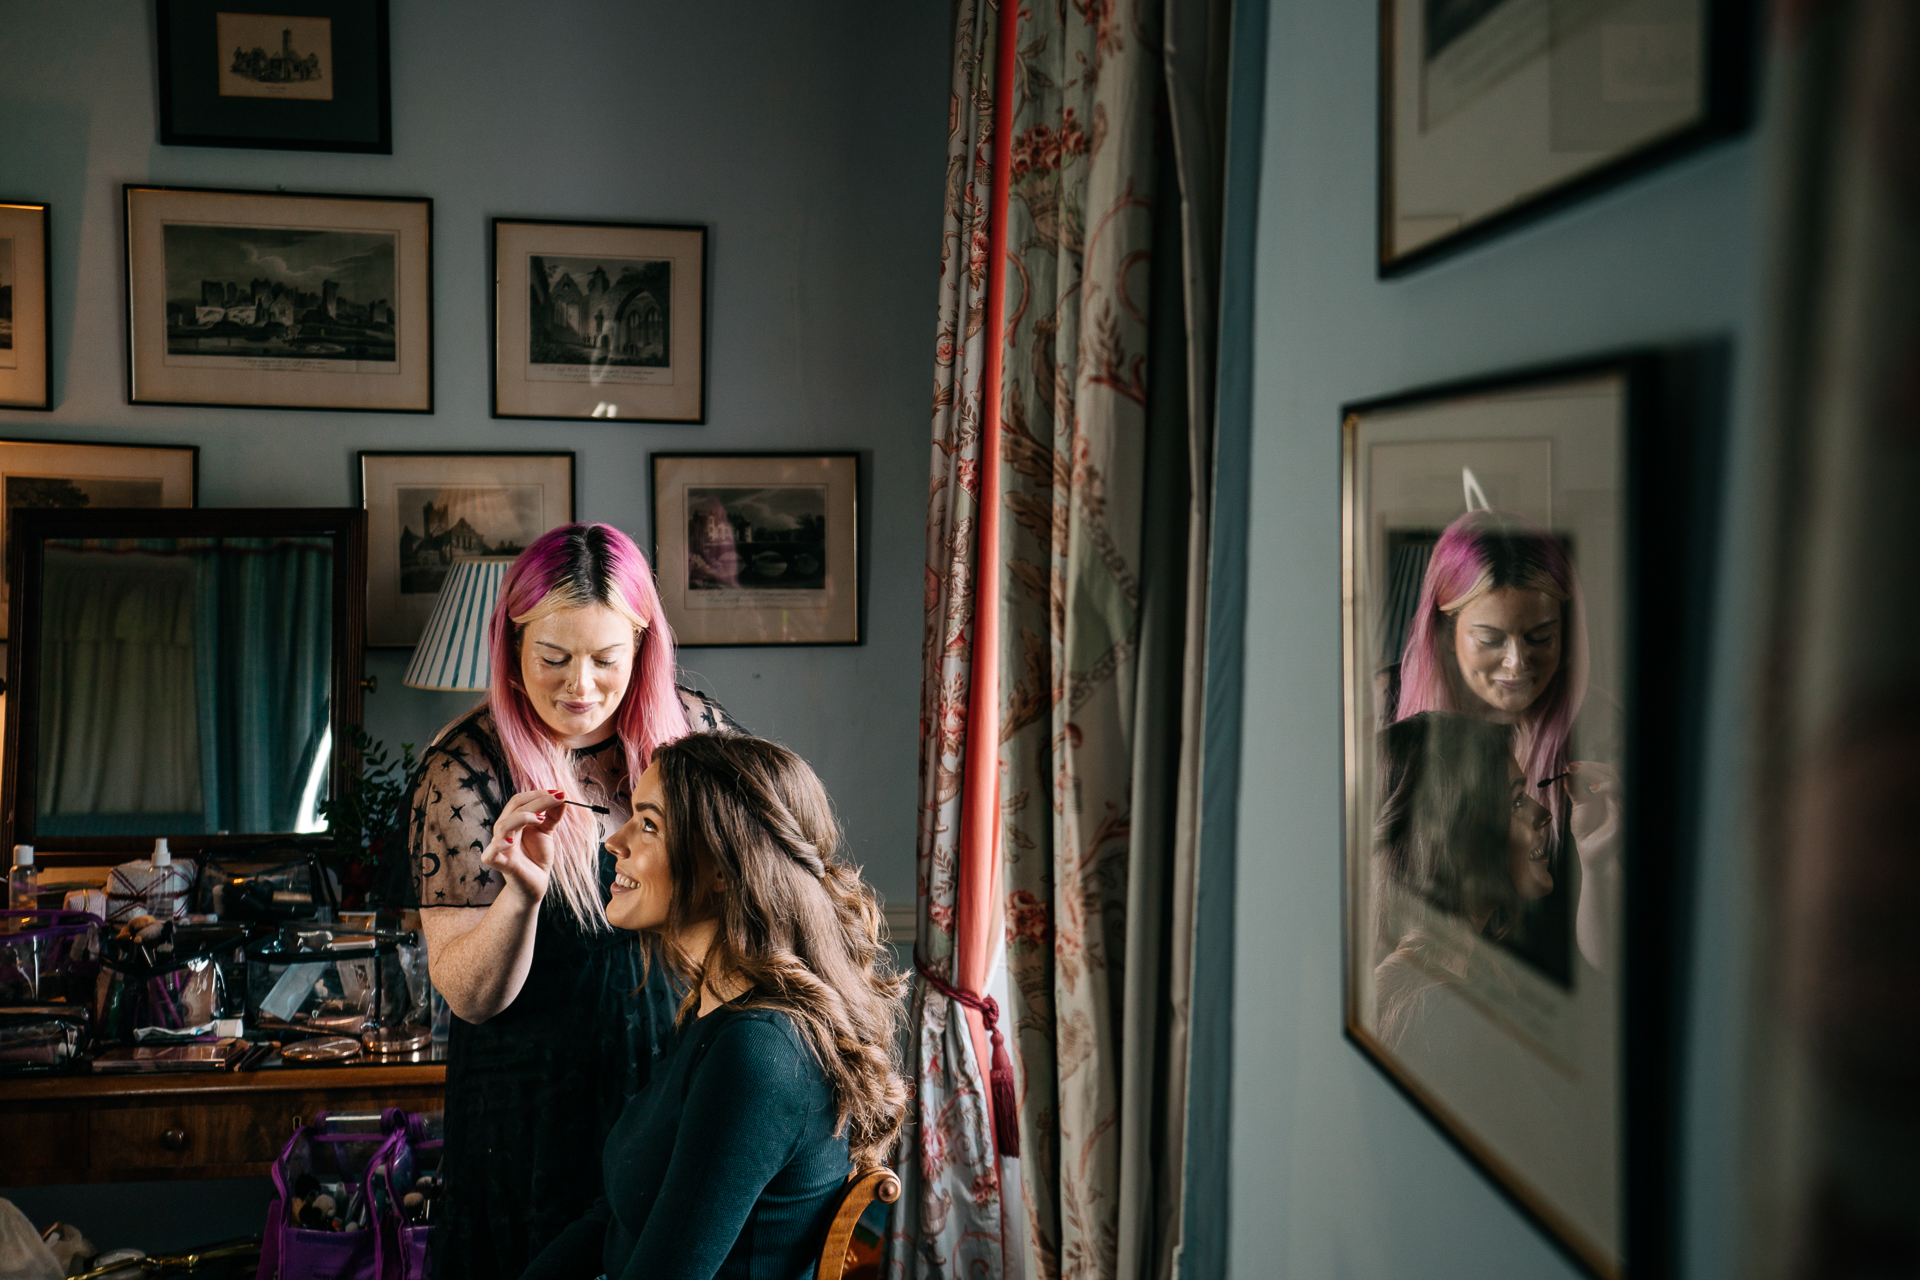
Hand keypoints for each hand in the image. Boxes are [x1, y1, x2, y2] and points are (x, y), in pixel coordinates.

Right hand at [481, 789, 569, 903]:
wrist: (536, 883)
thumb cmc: (537, 856)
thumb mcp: (547, 832)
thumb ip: (553, 815)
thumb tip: (562, 794)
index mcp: (512, 821)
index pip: (519, 801)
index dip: (538, 794)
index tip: (559, 793)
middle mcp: (504, 830)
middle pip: (514, 808)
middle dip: (537, 800)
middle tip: (558, 798)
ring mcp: (500, 846)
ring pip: (503, 825)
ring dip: (522, 817)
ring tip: (541, 818)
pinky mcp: (499, 863)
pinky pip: (491, 853)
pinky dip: (499, 844)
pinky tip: (511, 840)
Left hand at [1566, 761, 1621, 859]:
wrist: (1590, 850)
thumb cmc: (1587, 830)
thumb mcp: (1579, 805)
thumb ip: (1575, 789)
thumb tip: (1567, 772)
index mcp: (1608, 792)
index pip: (1606, 772)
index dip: (1589, 766)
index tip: (1570, 765)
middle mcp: (1617, 796)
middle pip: (1613, 773)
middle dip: (1592, 767)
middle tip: (1572, 767)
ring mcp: (1622, 805)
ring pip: (1617, 782)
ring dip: (1597, 775)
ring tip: (1579, 776)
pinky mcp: (1623, 816)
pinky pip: (1620, 797)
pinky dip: (1607, 788)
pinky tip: (1592, 790)